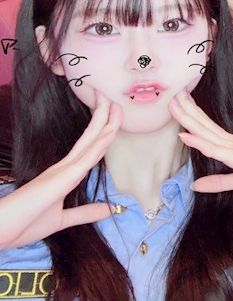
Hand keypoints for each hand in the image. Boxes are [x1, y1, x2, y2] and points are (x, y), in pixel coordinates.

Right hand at [0, 92, 120, 248]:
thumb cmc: (24, 224)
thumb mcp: (62, 219)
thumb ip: (86, 213)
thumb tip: (109, 209)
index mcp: (64, 174)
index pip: (90, 147)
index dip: (104, 131)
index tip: (115, 115)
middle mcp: (63, 168)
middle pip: (91, 138)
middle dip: (106, 118)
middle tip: (116, 100)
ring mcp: (61, 172)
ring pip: (90, 143)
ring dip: (105, 123)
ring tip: (114, 104)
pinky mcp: (58, 180)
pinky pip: (83, 160)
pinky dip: (99, 145)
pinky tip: (110, 133)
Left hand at [169, 91, 232, 193]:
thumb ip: (217, 182)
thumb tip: (195, 185)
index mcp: (232, 145)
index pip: (208, 129)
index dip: (193, 116)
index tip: (181, 104)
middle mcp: (231, 142)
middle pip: (204, 124)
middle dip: (187, 109)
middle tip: (173, 94)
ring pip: (204, 131)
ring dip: (187, 118)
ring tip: (174, 104)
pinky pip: (213, 148)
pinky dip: (198, 141)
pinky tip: (184, 134)